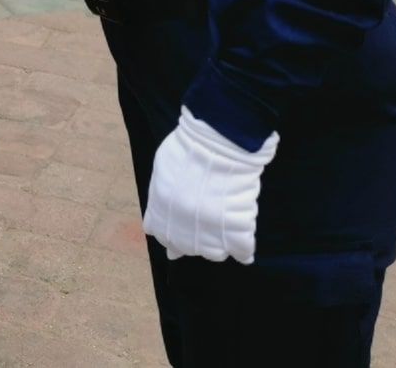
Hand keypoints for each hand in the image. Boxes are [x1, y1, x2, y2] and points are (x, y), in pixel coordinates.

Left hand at [141, 107, 277, 263]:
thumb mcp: (162, 170)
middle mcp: (182, 223)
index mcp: (161, 208)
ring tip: (225, 235)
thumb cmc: (188, 147)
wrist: (217, 141)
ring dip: (219, 247)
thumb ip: (158, 198)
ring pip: (214, 253)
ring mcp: (209, 228)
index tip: (177, 239)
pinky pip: (241, 249)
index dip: (171, 237)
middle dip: (195, 243)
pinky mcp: (236, 226)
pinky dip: (244, 250)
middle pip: (188, 247)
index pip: (161, 234)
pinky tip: (244, 251)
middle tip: (206, 231)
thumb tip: (151, 227)